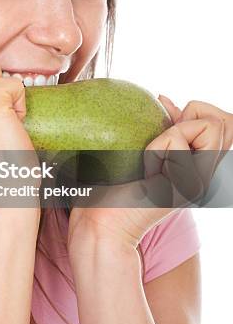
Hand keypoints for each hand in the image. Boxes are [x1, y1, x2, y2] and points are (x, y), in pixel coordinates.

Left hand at [67, 95, 232, 256]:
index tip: (167, 127)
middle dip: (188, 119)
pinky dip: (156, 148)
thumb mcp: (147, 148)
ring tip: (153, 162)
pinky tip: (147, 174)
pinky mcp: (189, 186)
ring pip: (208, 126)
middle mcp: (209, 175)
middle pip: (224, 121)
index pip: (226, 123)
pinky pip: (176, 141)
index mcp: (202, 165)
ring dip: (171, 134)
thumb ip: (165, 127)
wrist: (102, 224)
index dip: (197, 113)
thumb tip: (164, 98)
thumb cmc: (115, 186)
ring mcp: (203, 182)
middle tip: (160, 147)